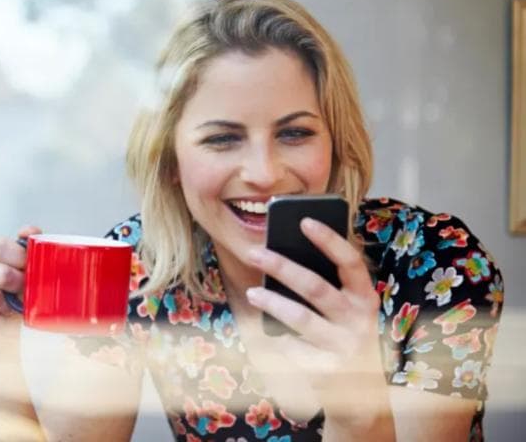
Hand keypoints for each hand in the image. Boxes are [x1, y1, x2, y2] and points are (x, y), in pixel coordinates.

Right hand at [0, 225, 40, 352]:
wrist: (1, 335)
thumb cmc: (14, 296)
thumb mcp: (22, 269)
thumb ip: (27, 247)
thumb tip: (29, 231)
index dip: (21, 259)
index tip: (32, 270)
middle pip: (0, 273)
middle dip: (20, 286)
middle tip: (26, 293)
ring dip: (10, 307)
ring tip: (12, 309)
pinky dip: (1, 323)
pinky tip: (1, 321)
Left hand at [245, 218, 390, 428]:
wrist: (364, 398)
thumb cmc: (347, 339)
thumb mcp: (349, 312)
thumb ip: (330, 288)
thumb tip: (288, 256)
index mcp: (366, 298)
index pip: (350, 262)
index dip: (329, 240)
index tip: (304, 220)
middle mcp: (359, 321)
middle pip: (315, 287)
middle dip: (281, 266)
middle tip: (254, 253)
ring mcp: (345, 347)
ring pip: (300, 318)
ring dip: (272, 303)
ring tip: (252, 292)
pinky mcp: (328, 370)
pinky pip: (293, 348)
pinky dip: (280, 340)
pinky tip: (275, 337)